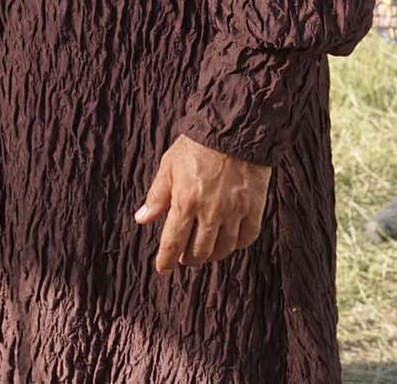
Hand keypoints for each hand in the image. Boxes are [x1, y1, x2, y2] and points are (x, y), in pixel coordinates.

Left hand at [135, 134, 271, 273]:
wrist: (234, 127)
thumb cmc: (198, 144)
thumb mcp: (169, 165)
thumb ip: (157, 195)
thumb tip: (142, 219)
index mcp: (185, 201)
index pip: (173, 241)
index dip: (166, 259)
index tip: (163, 268)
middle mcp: (210, 211)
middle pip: (199, 251)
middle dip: (189, 258)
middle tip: (185, 257)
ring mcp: (234, 211)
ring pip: (223, 248)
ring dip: (212, 255)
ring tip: (206, 252)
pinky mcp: (254, 207)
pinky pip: (246, 237)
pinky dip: (237, 244)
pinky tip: (230, 241)